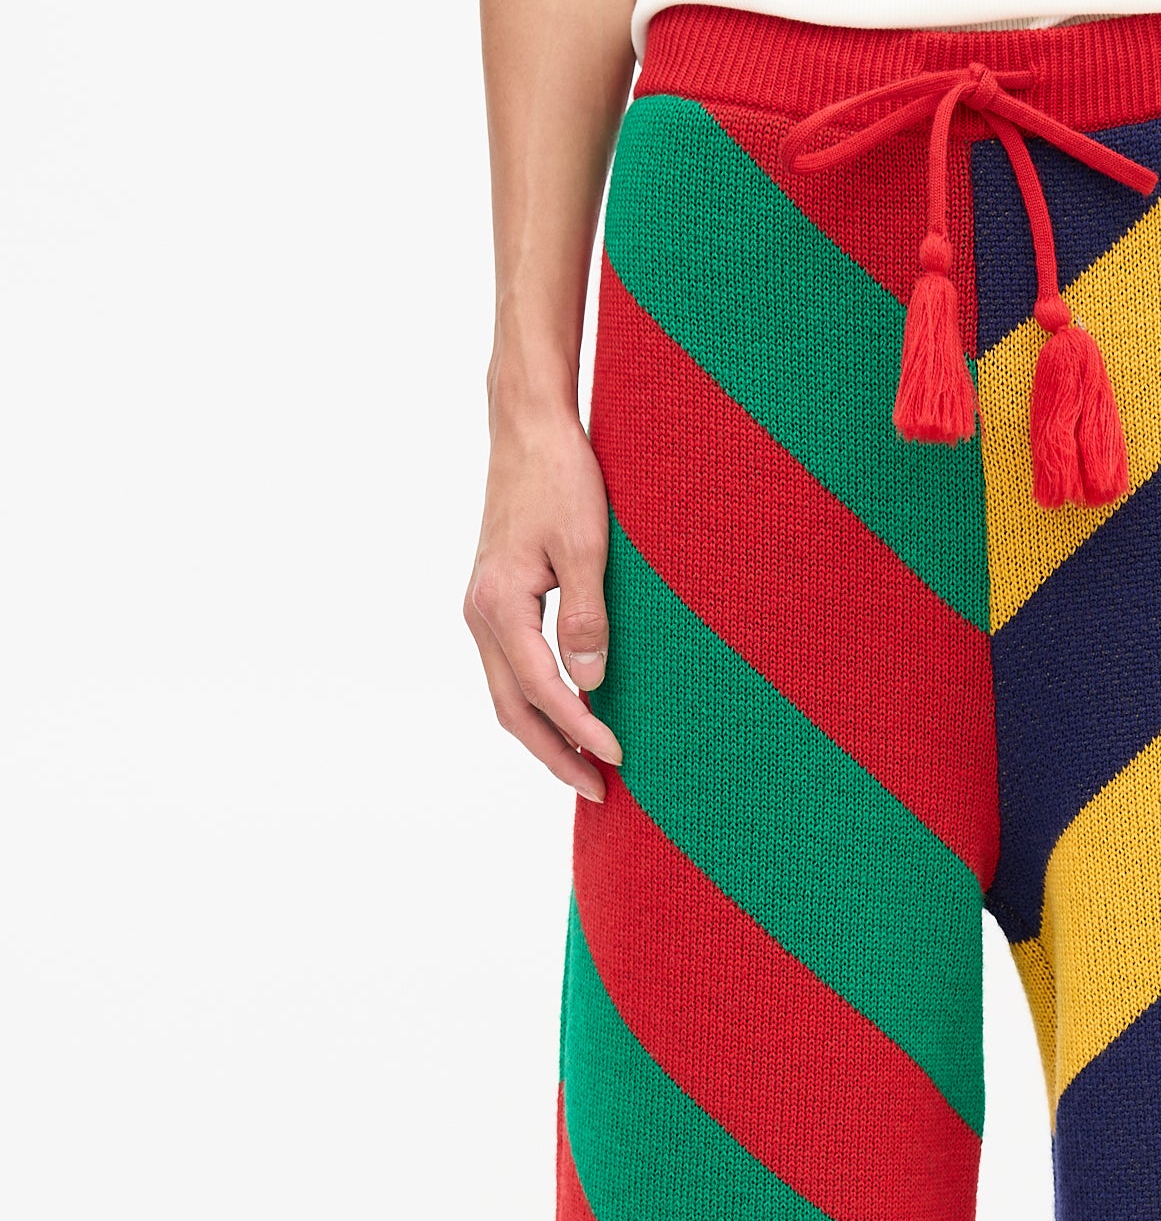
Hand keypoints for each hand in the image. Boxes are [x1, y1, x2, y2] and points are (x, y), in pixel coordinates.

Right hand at [464, 399, 623, 801]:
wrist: (528, 428)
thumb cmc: (560, 477)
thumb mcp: (585, 547)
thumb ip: (588, 619)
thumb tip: (592, 685)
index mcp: (499, 605)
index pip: (543, 690)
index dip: (581, 730)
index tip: (618, 759)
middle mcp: (480, 614)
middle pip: (514, 710)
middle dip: (556, 755)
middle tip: (599, 792)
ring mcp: (483, 609)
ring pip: (508, 694)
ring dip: (545, 736)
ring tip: (585, 767)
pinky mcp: (495, 601)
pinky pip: (512, 671)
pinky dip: (539, 704)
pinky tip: (569, 717)